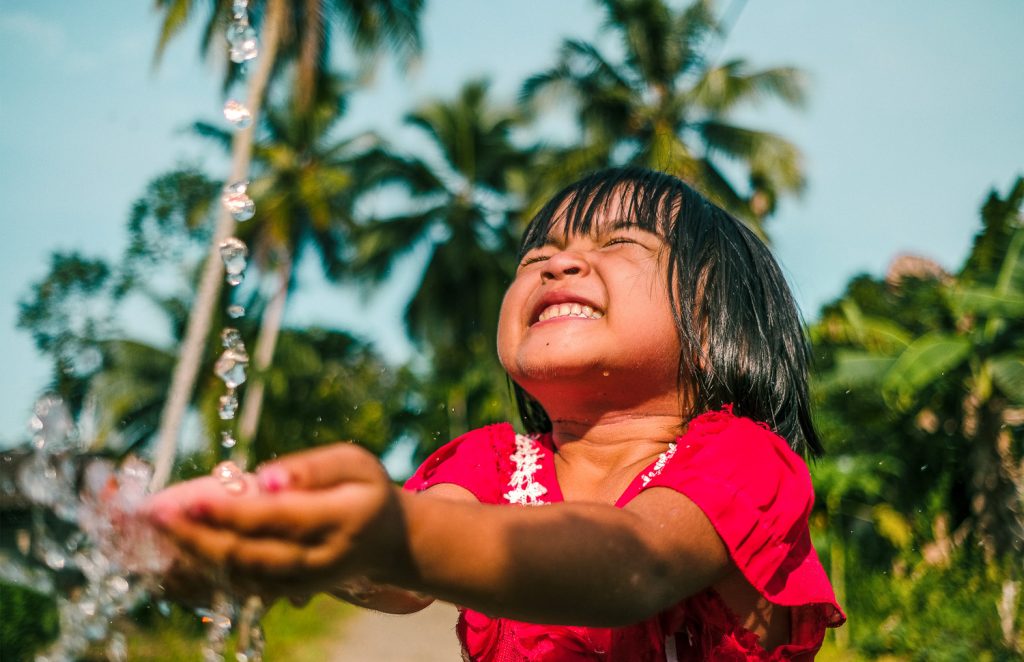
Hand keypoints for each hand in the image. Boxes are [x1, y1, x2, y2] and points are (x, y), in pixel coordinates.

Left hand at [146, 443, 412, 600]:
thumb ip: (314, 468)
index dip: (228, 513)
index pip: (275, 519)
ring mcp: (302, 584)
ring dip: (190, 559)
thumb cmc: (366, 491)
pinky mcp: (287, 594)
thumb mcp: (355, 463)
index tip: (185, 499)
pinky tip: (168, 559)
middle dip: (194, 538)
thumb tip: (266, 477)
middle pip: (248, 555)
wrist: (389, 544)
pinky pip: (239, 589)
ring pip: (238, 578)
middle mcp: (320, 560)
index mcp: (340, 521)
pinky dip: (201, 577)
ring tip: (150, 535)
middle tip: (151, 518)